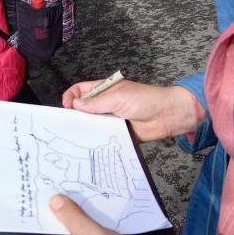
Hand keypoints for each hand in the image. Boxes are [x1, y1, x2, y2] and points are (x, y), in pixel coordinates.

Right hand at [62, 80, 199, 141]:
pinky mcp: (118, 132)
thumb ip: (96, 102)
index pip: (82, 90)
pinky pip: (104, 136)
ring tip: (77, 136)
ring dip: (86, 128)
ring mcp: (112, 118)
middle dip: (75, 114)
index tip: (66, 105)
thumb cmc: (145, 99)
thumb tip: (76, 105)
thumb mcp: (118, 97)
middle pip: (84, 108)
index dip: (72, 96)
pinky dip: (97, 139)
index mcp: (105, 89)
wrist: (167, 115)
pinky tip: (90, 144)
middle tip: (68, 124)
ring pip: (93, 124)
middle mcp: (106, 103)